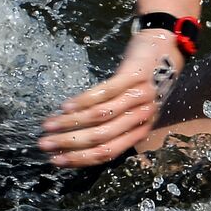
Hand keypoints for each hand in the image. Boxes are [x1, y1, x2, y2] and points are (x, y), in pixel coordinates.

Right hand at [38, 30, 182, 166]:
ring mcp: (139, 95)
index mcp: (141, 131)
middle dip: (69, 143)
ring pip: (100, 116)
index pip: (107, 153)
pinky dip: (82, 101)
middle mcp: (142, 117)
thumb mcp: (134, 110)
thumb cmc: (144, 83)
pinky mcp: (134, 75)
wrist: (165, 49)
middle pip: (102, 137)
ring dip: (69, 123)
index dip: (80, 159)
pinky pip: (104, 92)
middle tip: (44, 144)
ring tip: (49, 124)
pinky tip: (65, 106)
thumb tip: (75, 144)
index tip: (55, 160)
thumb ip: (114, 128)